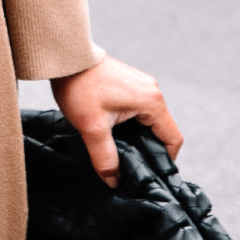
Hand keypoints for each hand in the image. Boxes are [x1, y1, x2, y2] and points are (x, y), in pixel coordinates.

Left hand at [51, 55, 181, 188]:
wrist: (66, 58)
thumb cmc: (80, 87)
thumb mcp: (92, 128)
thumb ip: (105, 157)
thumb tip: (113, 180)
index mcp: (152, 101)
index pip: (173, 139)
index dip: (164, 161)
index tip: (148, 175)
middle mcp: (152, 92)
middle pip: (162, 131)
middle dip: (148, 151)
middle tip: (131, 168)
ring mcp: (142, 86)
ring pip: (149, 122)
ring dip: (138, 138)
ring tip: (120, 153)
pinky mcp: (130, 84)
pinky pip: (139, 111)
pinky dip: (131, 125)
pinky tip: (114, 134)